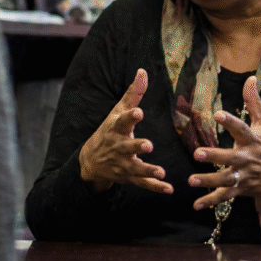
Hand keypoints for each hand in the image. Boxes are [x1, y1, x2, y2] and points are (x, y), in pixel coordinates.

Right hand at [79, 68, 171, 193]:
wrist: (91, 161)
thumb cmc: (109, 131)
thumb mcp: (118, 111)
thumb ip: (133, 93)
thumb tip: (143, 71)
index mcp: (116, 129)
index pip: (122, 121)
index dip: (130, 117)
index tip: (138, 112)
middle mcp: (118, 147)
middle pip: (127, 147)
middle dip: (137, 146)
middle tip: (148, 145)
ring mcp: (123, 164)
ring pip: (136, 168)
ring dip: (148, 170)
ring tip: (161, 172)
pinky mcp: (129, 177)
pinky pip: (142, 184)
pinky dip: (155, 187)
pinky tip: (169, 189)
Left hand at [187, 76, 260, 209]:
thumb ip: (254, 102)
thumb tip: (250, 78)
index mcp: (253, 140)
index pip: (242, 129)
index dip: (230, 121)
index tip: (218, 114)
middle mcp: (248, 159)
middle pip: (230, 158)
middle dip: (214, 156)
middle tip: (197, 153)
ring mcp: (245, 176)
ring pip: (225, 180)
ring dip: (208, 181)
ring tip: (191, 180)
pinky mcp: (241, 190)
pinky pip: (225, 197)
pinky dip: (210, 202)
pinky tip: (196, 205)